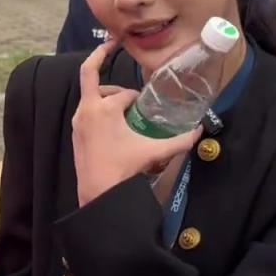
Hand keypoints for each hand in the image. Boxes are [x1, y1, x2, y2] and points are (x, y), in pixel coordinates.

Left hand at [72, 40, 201, 206]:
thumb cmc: (123, 169)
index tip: (146, 106)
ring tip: (122, 111)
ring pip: (89, 97)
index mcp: (103, 108)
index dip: (137, 97)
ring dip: (105, 98)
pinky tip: (113, 127)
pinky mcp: (75, 134)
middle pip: (94, 81)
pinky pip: (85, 112)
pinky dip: (98, 112)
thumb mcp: (154, 152)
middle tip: (131, 99)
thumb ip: (180, 140)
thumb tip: (200, 131)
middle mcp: (86, 110)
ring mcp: (78, 122)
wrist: (98, 195)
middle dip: (115, 87)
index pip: (124, 93)